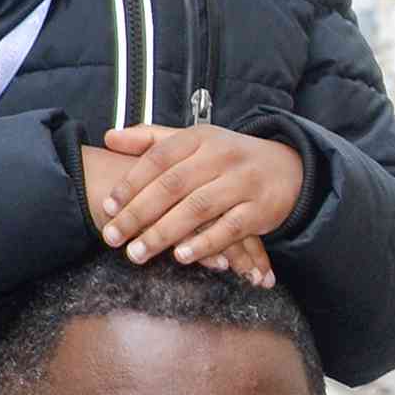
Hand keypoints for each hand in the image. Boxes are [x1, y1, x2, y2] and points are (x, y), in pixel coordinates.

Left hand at [81, 139, 269, 279]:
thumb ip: (152, 139)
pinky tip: (181, 257)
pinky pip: (229, 228)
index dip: (131, 182)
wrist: (287, 167)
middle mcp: (221, 156)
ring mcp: (242, 182)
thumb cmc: (227, 157)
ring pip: (197, 208)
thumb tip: (109, 137)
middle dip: (139, 213)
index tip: (107, 206)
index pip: (159, 157)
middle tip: (112, 237)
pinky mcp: (259, 209)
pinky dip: (205, 243)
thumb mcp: (194, 140)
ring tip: (137, 253)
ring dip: (164, 233)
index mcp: (200, 137)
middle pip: (173, 185)